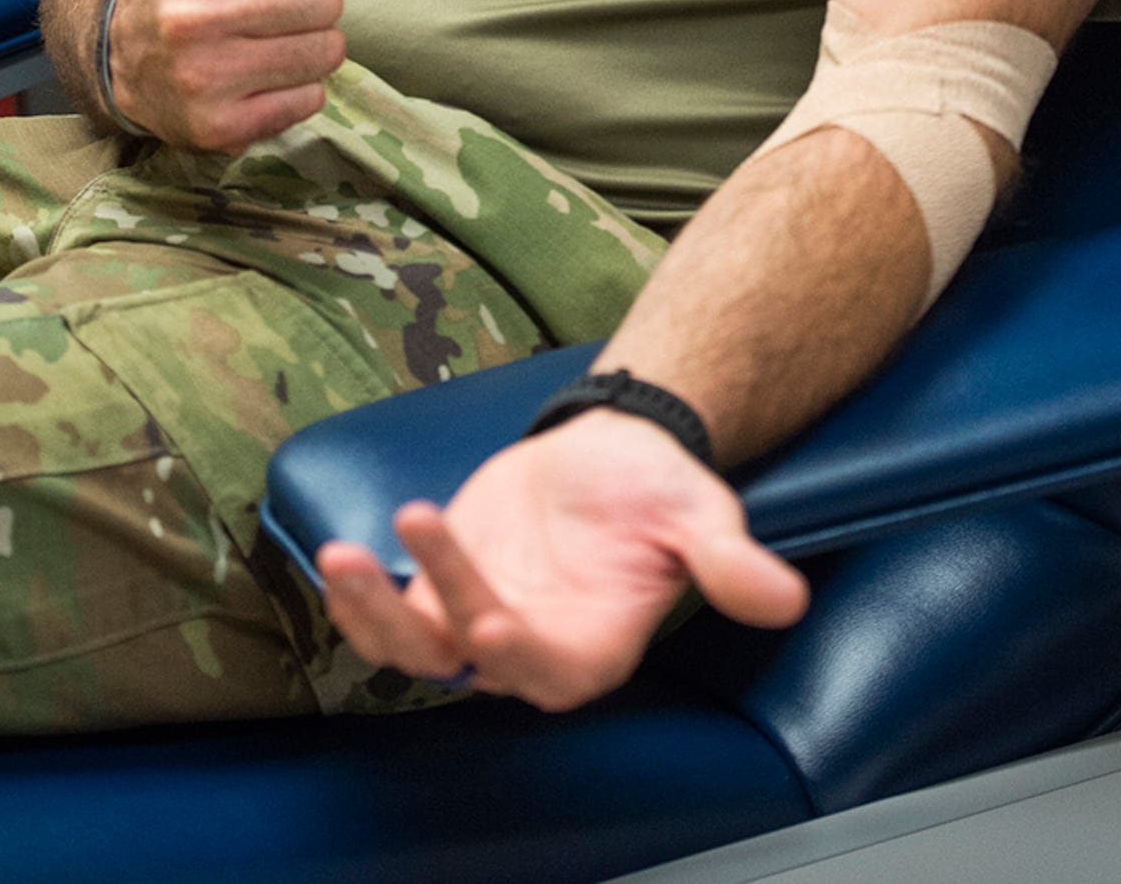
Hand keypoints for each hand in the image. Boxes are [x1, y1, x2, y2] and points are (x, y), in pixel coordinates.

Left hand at [316, 409, 809, 712]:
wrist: (607, 453)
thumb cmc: (655, 488)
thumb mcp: (700, 511)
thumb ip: (730, 560)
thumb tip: (784, 596)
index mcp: (595, 648)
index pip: (551, 668)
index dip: (518, 654)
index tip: (489, 623)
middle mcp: (530, 652)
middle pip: (469, 655)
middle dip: (431, 611)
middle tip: (401, 551)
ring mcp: (477, 626)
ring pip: (414, 645)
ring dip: (373, 610)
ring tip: (344, 554)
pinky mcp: (438, 594)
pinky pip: (390, 616)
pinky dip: (359, 597)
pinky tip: (336, 561)